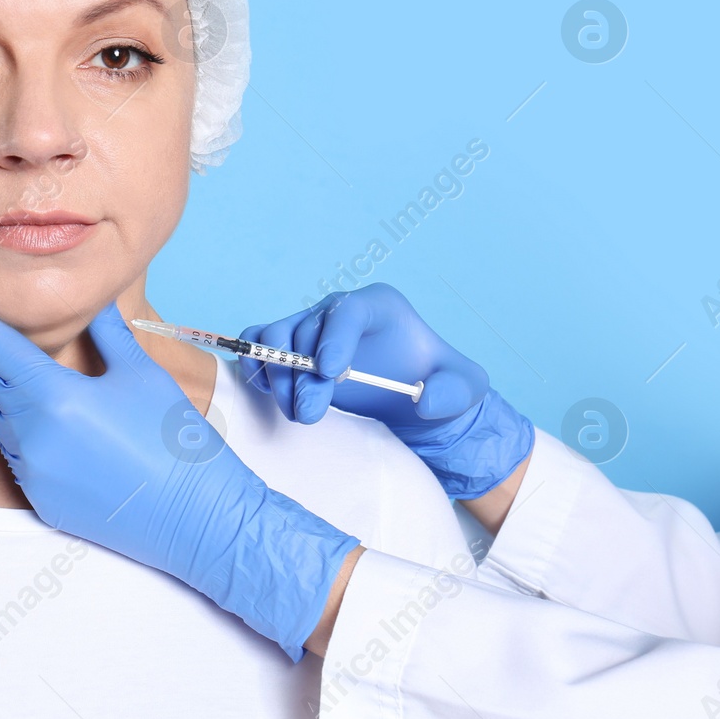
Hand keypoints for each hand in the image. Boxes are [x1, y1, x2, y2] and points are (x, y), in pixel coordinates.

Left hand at [0, 273, 360, 661]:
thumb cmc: (177, 444)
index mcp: (54, 399)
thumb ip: (107, 333)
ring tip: (2, 353)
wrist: (197, 521)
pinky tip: (30, 404)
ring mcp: (32, 472)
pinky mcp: (40, 499)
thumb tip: (92, 298)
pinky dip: (11, 419)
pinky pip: (11, 448)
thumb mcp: (141, 375)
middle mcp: (31, 437)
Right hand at [240, 282, 533, 500]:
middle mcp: (337, 311)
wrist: (411, 396)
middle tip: (310, 413)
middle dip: (302, 374)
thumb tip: (422, 400)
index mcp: (378, 306)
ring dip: (277, 375)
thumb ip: (454, 392)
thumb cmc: (436, 382)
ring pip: (274, 336)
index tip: (330, 373)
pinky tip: (266, 390)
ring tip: (297, 411)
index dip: (333, 338)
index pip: (347, 310)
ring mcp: (309, 328)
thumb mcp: (465, 388)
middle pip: (304, 329)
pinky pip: (258, 344)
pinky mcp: (289, 350)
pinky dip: (254, 363)